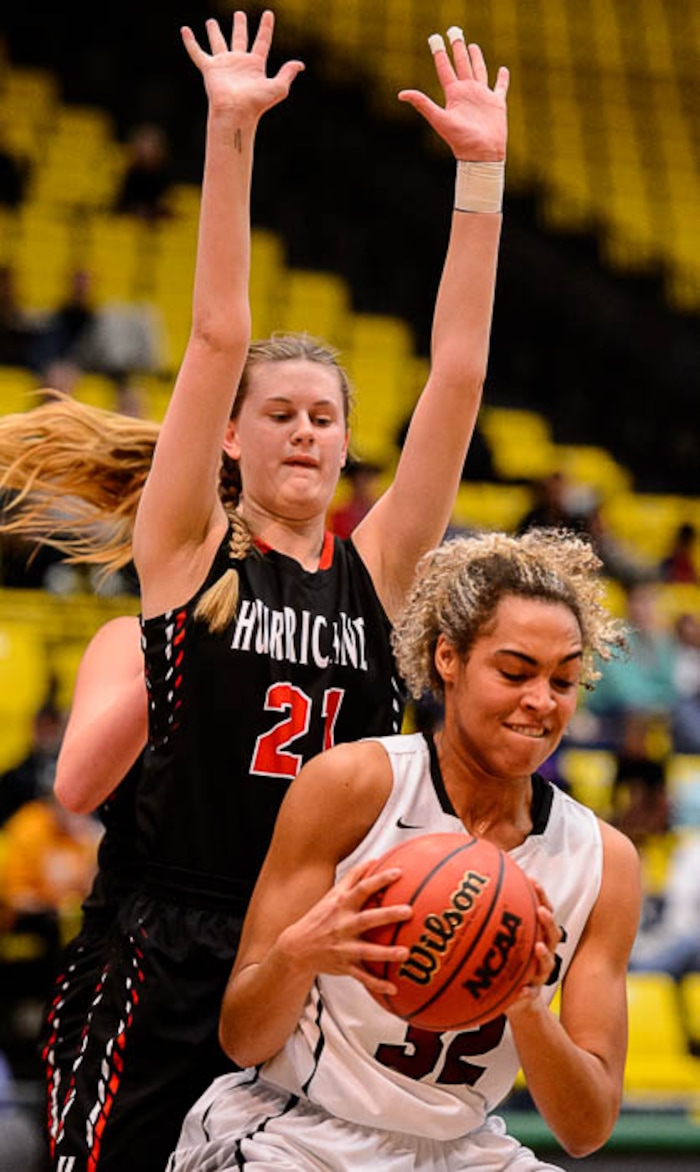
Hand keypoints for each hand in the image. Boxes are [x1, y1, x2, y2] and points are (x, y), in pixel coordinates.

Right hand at [181, 9, 303, 122]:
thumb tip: (300, 65)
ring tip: (211, 22)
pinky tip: (185, 30)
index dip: (266, 28)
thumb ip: (288, 74)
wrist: (237, 112)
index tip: (269, 13)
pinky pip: (198, 53)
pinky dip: (190, 43)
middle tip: (239, 14)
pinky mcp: (210, 69)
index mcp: (255, 65)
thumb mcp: (279, 87)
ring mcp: (224, 65)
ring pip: (218, 43)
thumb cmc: (257, 103)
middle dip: (240, 26)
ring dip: (214, 32)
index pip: (262, 41)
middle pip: (239, 39)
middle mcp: (239, 62)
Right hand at [281, 860, 412, 997]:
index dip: (380, 880)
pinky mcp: (344, 966)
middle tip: (409, 911)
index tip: (399, 873)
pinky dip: (377, 984)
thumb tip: (374, 860)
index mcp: (342, 906)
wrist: (297, 948)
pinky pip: (362, 977)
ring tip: (405, 953)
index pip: (362, 889)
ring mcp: (344, 947)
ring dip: (386, 953)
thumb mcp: (332, 895)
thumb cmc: (319, 917)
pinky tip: (394, 988)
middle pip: (368, 919)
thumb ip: (353, 878)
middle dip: (388, 915)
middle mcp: (343, 925)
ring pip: (367, 951)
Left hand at [399, 28, 507, 160]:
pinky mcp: (496, 103)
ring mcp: (482, 97)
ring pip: (479, 71)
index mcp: (454, 95)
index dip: (439, 53)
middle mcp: (467, 93)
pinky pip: (500, 87)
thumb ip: (422, 104)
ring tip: (472, 46)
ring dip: (475, 59)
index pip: (445, 69)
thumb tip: (400, 94)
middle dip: (457, 48)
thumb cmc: (460, 140)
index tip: (435, 38)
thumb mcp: (439, 119)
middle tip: (454, 31)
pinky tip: (502, 70)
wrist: (481, 154)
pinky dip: (502, 78)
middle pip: (461, 64)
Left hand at [506, 879, 561, 1017]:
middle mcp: (543, 953)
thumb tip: (469, 892)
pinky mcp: (532, 994)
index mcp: (537, 936)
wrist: (516, 1000)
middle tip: (541, 910)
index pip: (543, 912)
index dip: (541, 897)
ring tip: (538, 947)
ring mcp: (540, 974)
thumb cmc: (507, 963)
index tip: (532, 880)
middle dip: (548, 921)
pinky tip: (522, 991)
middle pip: (552, 935)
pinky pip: (531, 994)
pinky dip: (528, 992)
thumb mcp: (502, 941)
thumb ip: (493, 921)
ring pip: (548, 963)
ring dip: (544, 955)